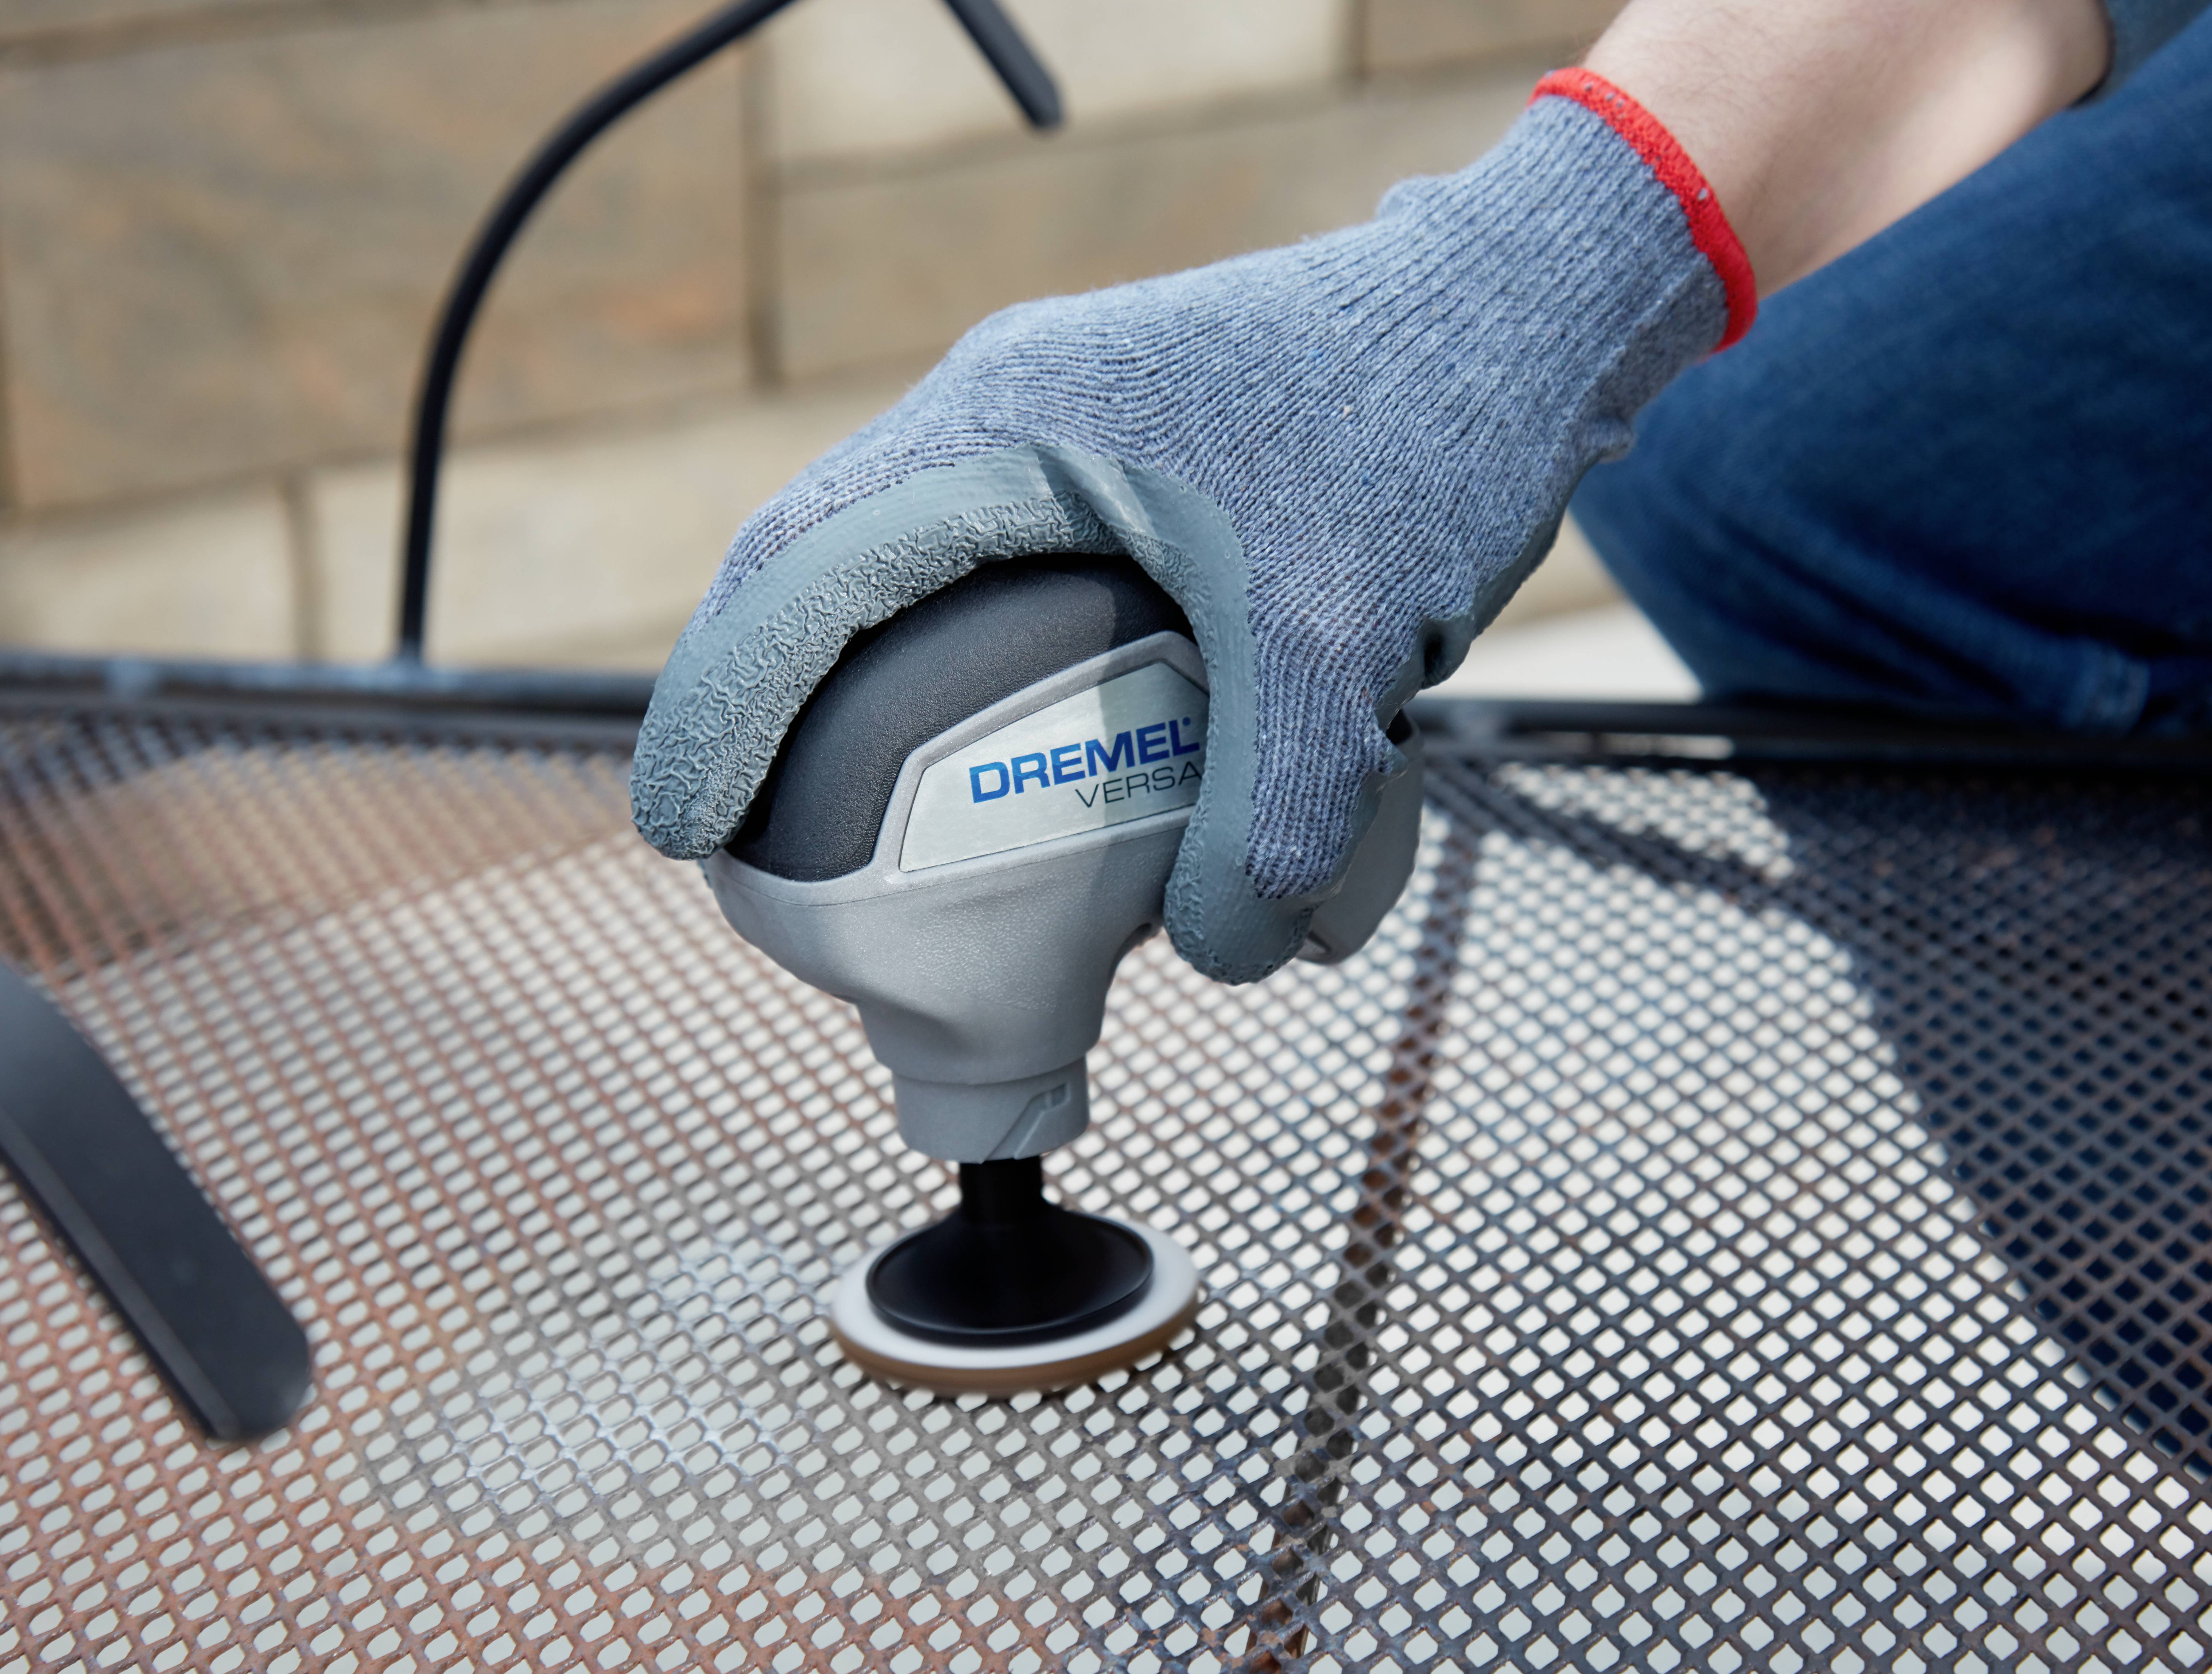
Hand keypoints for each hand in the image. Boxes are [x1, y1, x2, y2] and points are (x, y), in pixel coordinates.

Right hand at [632, 80, 1747, 982]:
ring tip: (845, 835)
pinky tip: (990, 773)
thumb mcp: (1349, 644)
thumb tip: (1217, 952)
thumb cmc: (1428, 434)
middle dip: (765, 712)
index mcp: (1009, 425)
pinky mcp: (1112, 482)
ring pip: (897, 583)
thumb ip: (1279, 817)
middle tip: (755, 860)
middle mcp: (1004, 422)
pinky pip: (982, 587)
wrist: (1524, 324)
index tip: (687, 828)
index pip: (803, 568)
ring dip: (854, 699)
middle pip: (819, 574)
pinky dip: (955, 680)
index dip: (724, 703)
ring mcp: (1053, 446)